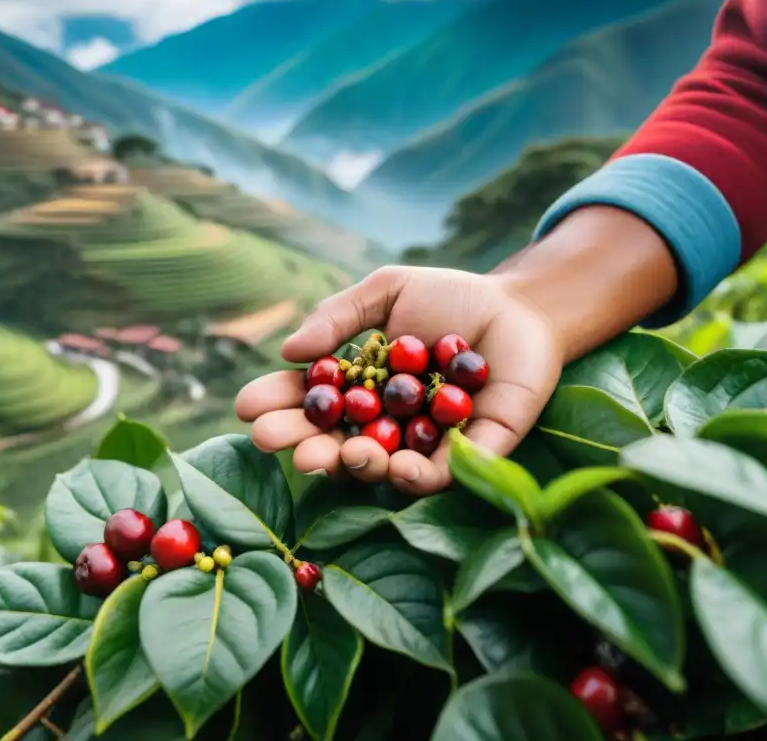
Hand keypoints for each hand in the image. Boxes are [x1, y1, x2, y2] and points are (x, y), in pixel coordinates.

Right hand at [234, 265, 566, 495]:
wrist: (519, 306)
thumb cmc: (450, 298)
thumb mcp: (388, 291)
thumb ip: (340, 316)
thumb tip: (289, 350)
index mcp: (361, 391)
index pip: (311, 405)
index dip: (278, 408)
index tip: (247, 406)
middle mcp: (386, 426)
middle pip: (337, 444)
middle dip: (302, 445)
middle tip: (271, 439)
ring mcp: (426, 444)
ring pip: (382, 467)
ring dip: (353, 464)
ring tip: (333, 453)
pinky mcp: (472, 453)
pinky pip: (441, 474)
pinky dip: (415, 474)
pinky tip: (394, 464)